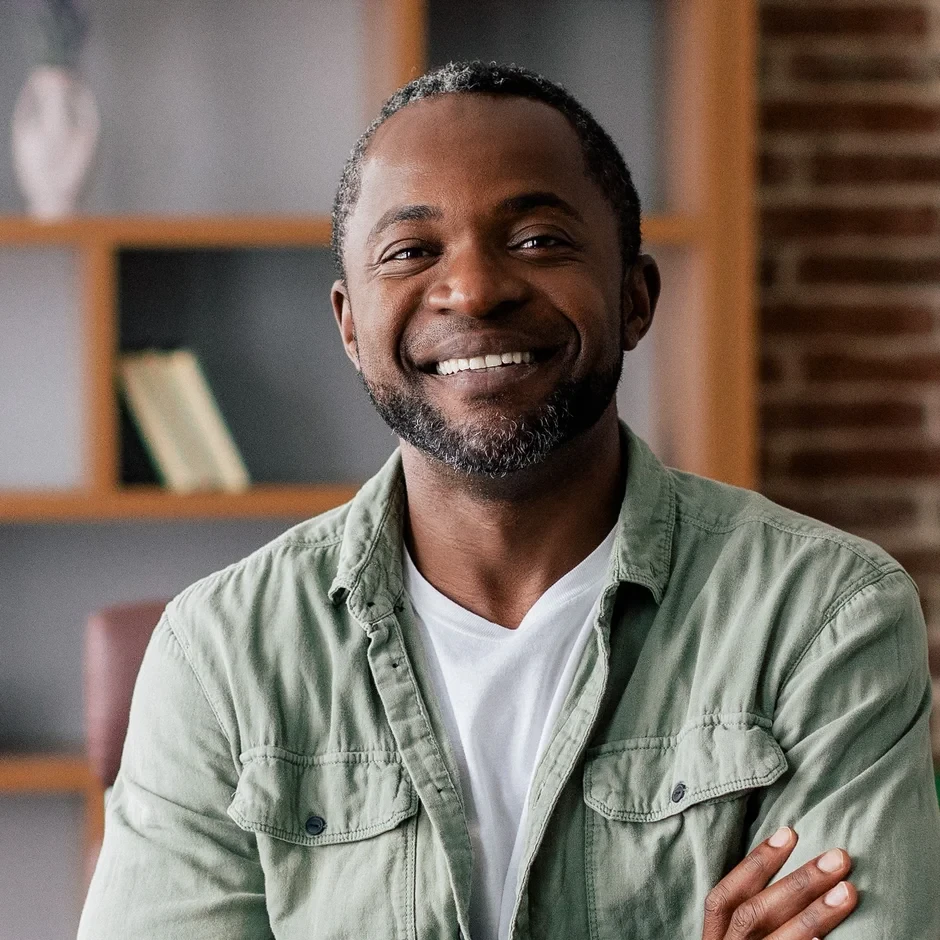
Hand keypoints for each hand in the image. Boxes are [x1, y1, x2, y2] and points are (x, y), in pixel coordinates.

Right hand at [701, 827, 856, 938]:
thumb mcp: (738, 938)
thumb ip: (755, 914)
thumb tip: (795, 872)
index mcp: (715, 936)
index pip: (726, 894)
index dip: (756, 862)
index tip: (789, 832)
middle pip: (753, 913)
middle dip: (797, 883)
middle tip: (837, 858)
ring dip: (815, 914)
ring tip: (847, 891)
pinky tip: (832, 939)